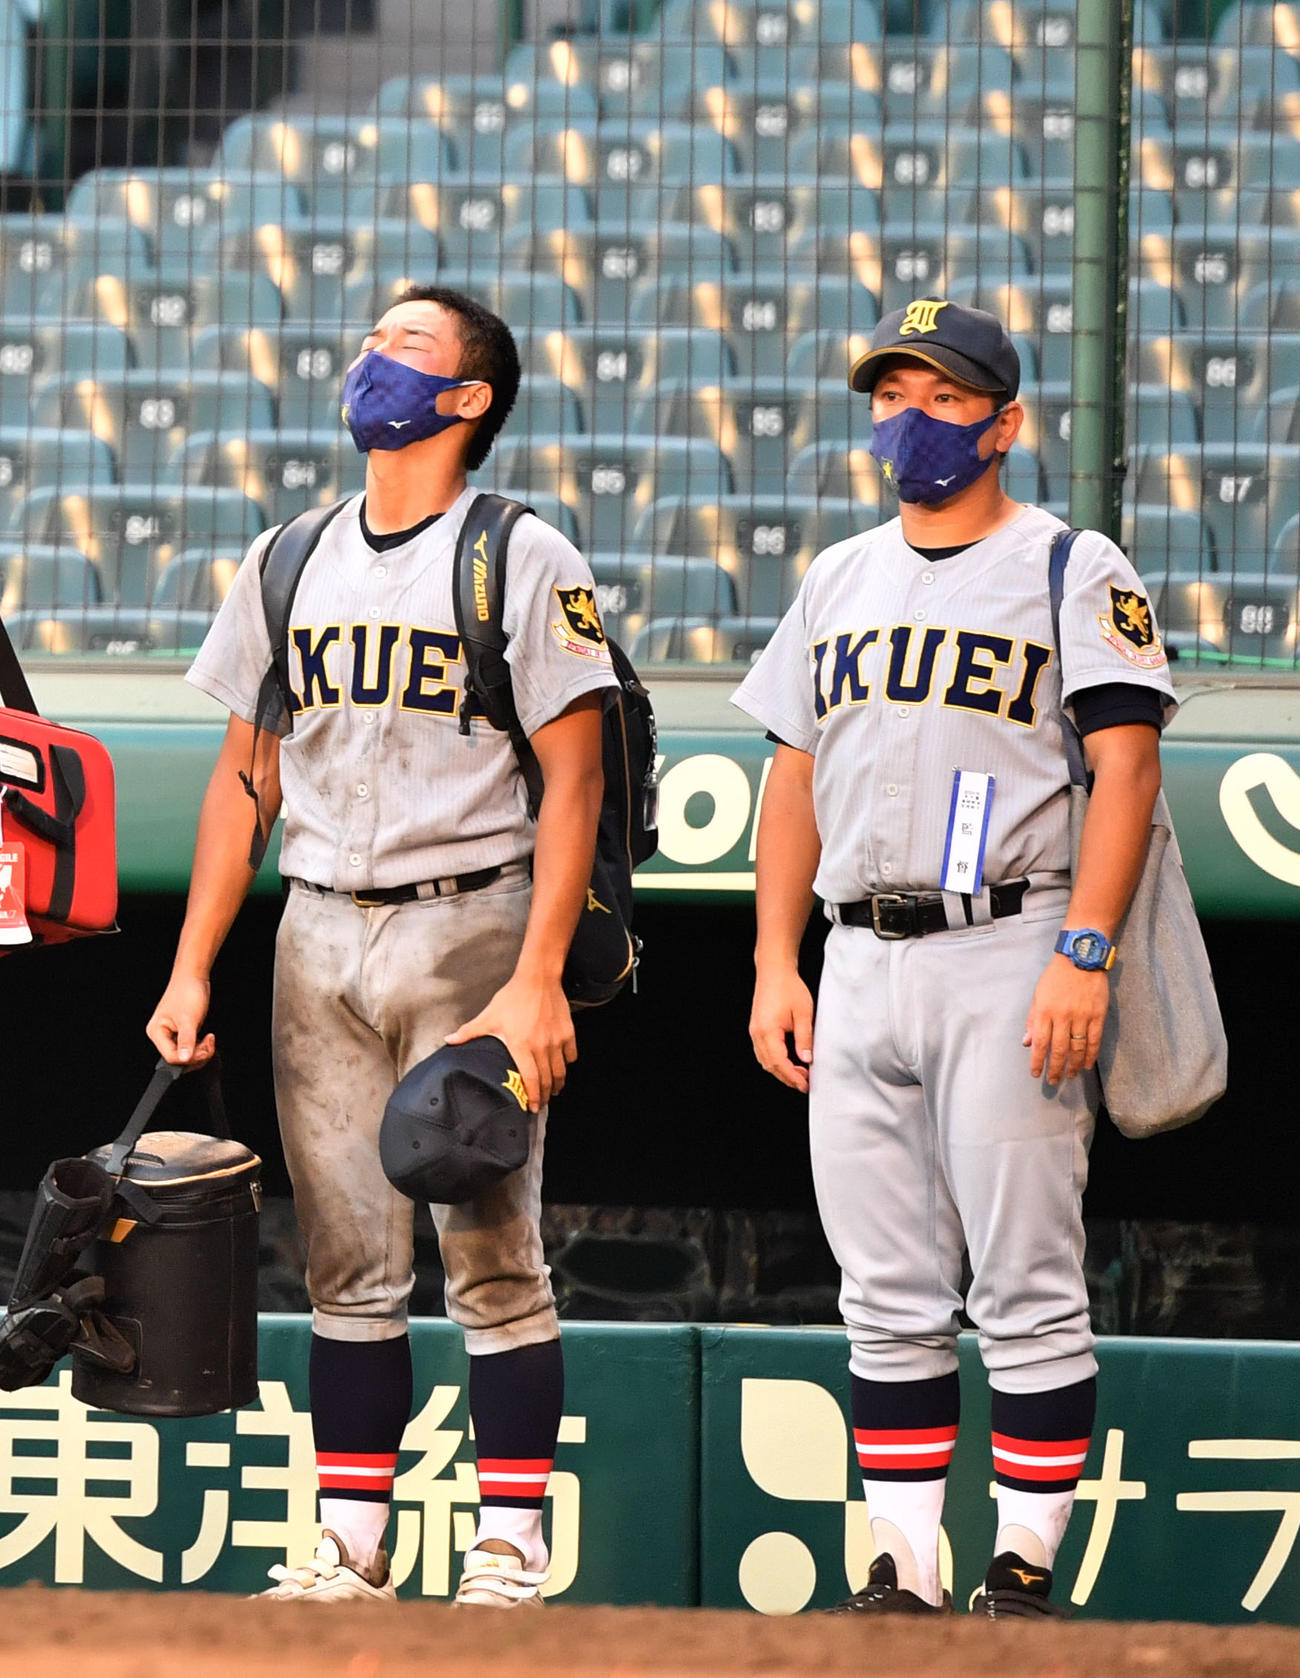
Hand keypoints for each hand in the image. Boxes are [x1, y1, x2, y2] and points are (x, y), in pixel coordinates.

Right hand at [147, 973, 215, 1066]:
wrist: (193, 977)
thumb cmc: (187, 992)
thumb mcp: (188, 1019)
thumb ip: (186, 1040)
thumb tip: (184, 1058)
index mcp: (157, 1032)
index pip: (171, 1057)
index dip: (190, 1057)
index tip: (204, 1048)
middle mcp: (161, 1035)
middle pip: (179, 1058)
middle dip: (197, 1055)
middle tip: (208, 1043)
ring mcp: (171, 1034)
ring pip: (186, 1055)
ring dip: (200, 1051)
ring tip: (209, 1039)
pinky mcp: (180, 1033)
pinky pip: (190, 1048)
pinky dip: (200, 1046)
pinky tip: (206, 1038)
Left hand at [446, 975, 574, 1111]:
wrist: (537, 979)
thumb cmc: (512, 998)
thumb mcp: (489, 1016)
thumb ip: (469, 1032)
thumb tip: (448, 1041)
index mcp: (521, 1047)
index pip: (530, 1080)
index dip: (532, 1097)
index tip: (532, 1108)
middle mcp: (542, 1048)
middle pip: (547, 1080)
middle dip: (545, 1095)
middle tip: (541, 1103)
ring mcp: (557, 1041)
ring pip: (561, 1071)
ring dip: (557, 1083)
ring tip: (553, 1090)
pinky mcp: (568, 1033)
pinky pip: (571, 1055)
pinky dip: (567, 1063)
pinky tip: (561, 1065)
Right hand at [750, 966, 815, 1092]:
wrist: (774, 971)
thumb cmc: (788, 988)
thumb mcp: (803, 1014)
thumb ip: (804, 1038)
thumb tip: (807, 1060)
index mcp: (768, 1031)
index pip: (780, 1063)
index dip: (793, 1077)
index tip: (805, 1085)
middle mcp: (757, 1034)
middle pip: (770, 1065)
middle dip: (787, 1077)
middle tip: (805, 1083)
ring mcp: (755, 1031)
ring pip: (765, 1060)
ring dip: (781, 1070)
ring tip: (799, 1072)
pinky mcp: (757, 1028)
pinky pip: (763, 1051)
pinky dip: (775, 1060)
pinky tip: (788, 1060)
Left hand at [1023, 954, 1108, 1085]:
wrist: (1081, 958)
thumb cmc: (1056, 977)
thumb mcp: (1038, 995)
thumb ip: (1033, 1020)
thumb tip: (1027, 1043)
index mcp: (1045, 1011)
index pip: (1040, 1043)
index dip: (1038, 1061)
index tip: (1036, 1074)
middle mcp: (1063, 1016)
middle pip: (1058, 1050)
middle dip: (1055, 1068)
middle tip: (1053, 1081)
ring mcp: (1082, 1016)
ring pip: (1077, 1048)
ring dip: (1073, 1065)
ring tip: (1070, 1075)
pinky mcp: (1098, 1015)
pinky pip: (1094, 1040)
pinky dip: (1091, 1055)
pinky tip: (1087, 1065)